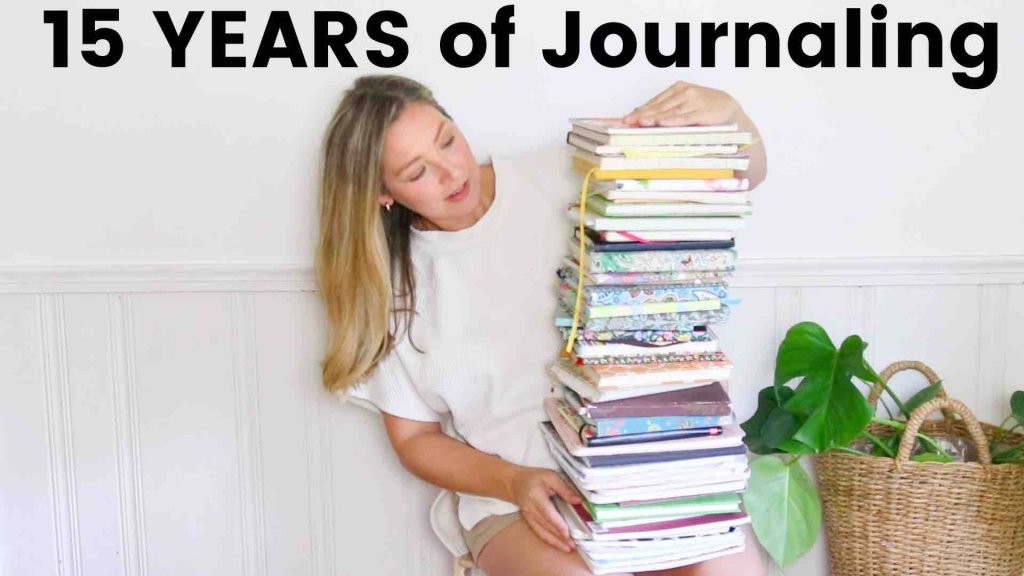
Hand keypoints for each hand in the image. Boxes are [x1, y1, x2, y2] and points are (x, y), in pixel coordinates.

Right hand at [507, 466, 581, 552]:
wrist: (515, 483)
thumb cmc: (535, 478)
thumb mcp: (551, 476)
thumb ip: (564, 488)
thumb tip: (578, 501)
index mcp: (535, 495)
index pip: (547, 512)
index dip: (557, 523)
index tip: (566, 532)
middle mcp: (530, 508)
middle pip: (546, 525)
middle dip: (559, 536)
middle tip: (572, 544)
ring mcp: (529, 516)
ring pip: (542, 531)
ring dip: (555, 541)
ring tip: (567, 548)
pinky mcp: (529, 521)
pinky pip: (539, 532)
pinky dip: (549, 540)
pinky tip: (558, 545)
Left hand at [623, 80, 741, 126]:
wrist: (730, 109)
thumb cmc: (705, 108)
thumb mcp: (684, 105)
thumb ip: (664, 108)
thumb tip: (639, 113)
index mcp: (678, 88)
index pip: (654, 101)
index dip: (639, 111)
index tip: (624, 119)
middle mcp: (684, 92)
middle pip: (659, 106)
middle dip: (641, 115)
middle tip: (626, 123)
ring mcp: (693, 101)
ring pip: (669, 111)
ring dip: (653, 118)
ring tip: (639, 123)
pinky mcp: (702, 111)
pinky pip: (684, 117)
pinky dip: (672, 121)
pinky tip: (662, 124)